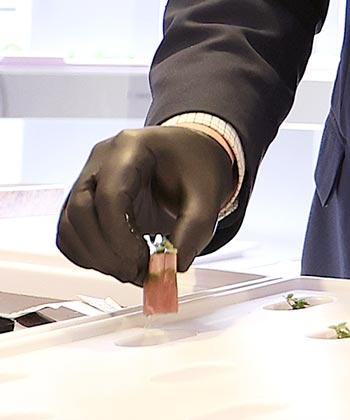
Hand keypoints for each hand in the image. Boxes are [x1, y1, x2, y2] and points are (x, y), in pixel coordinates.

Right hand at [55, 127, 233, 285]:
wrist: (190, 154)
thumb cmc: (197, 164)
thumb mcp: (209, 192)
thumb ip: (195, 229)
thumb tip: (173, 265)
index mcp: (132, 147)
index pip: (110, 195)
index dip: (121, 235)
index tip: (141, 261)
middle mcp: (101, 160)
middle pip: (81, 211)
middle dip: (106, 251)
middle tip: (136, 272)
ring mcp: (87, 179)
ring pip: (69, 225)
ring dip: (95, 257)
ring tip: (131, 271)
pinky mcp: (83, 201)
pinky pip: (70, 233)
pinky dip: (88, 255)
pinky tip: (117, 263)